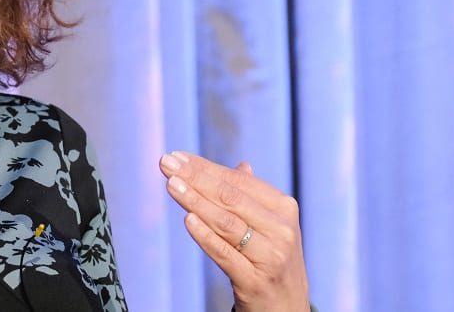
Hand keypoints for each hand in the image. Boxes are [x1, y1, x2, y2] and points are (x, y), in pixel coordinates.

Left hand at [159, 151, 308, 311]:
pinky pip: (225, 254)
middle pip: (230, 198)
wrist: (286, 309)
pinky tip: (187, 219)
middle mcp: (282, 230)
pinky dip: (205, 236)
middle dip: (195, 178)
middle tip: (166, 163)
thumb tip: (241, 165)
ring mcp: (271, 256)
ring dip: (195, 201)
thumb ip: (251, 197)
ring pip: (226, 223)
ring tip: (171, 185)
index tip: (175, 157)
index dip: (204, 167)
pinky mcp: (255, 281)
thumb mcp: (268, 226)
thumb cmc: (270, 259)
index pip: (237, 181)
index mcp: (283, 208)